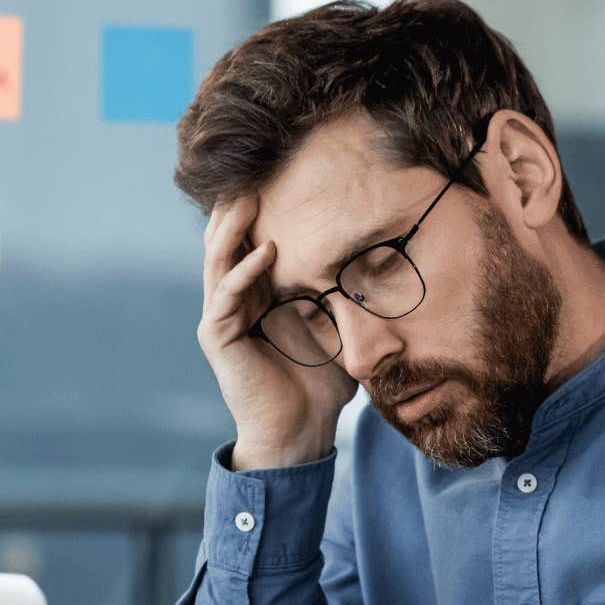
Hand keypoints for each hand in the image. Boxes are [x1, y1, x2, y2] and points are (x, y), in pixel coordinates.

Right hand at [197, 195, 356, 470]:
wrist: (301, 433)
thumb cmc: (320, 386)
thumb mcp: (338, 329)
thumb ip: (347, 297)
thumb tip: (387, 263)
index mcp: (257, 295)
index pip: (249, 242)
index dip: (256, 211)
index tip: (276, 175)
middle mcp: (233, 301)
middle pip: (226, 242)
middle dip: (235, 208)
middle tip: (252, 171)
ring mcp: (221, 318)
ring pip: (217, 261)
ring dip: (231, 229)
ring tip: (247, 197)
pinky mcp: (217, 338)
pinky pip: (225, 297)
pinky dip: (244, 272)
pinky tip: (265, 251)